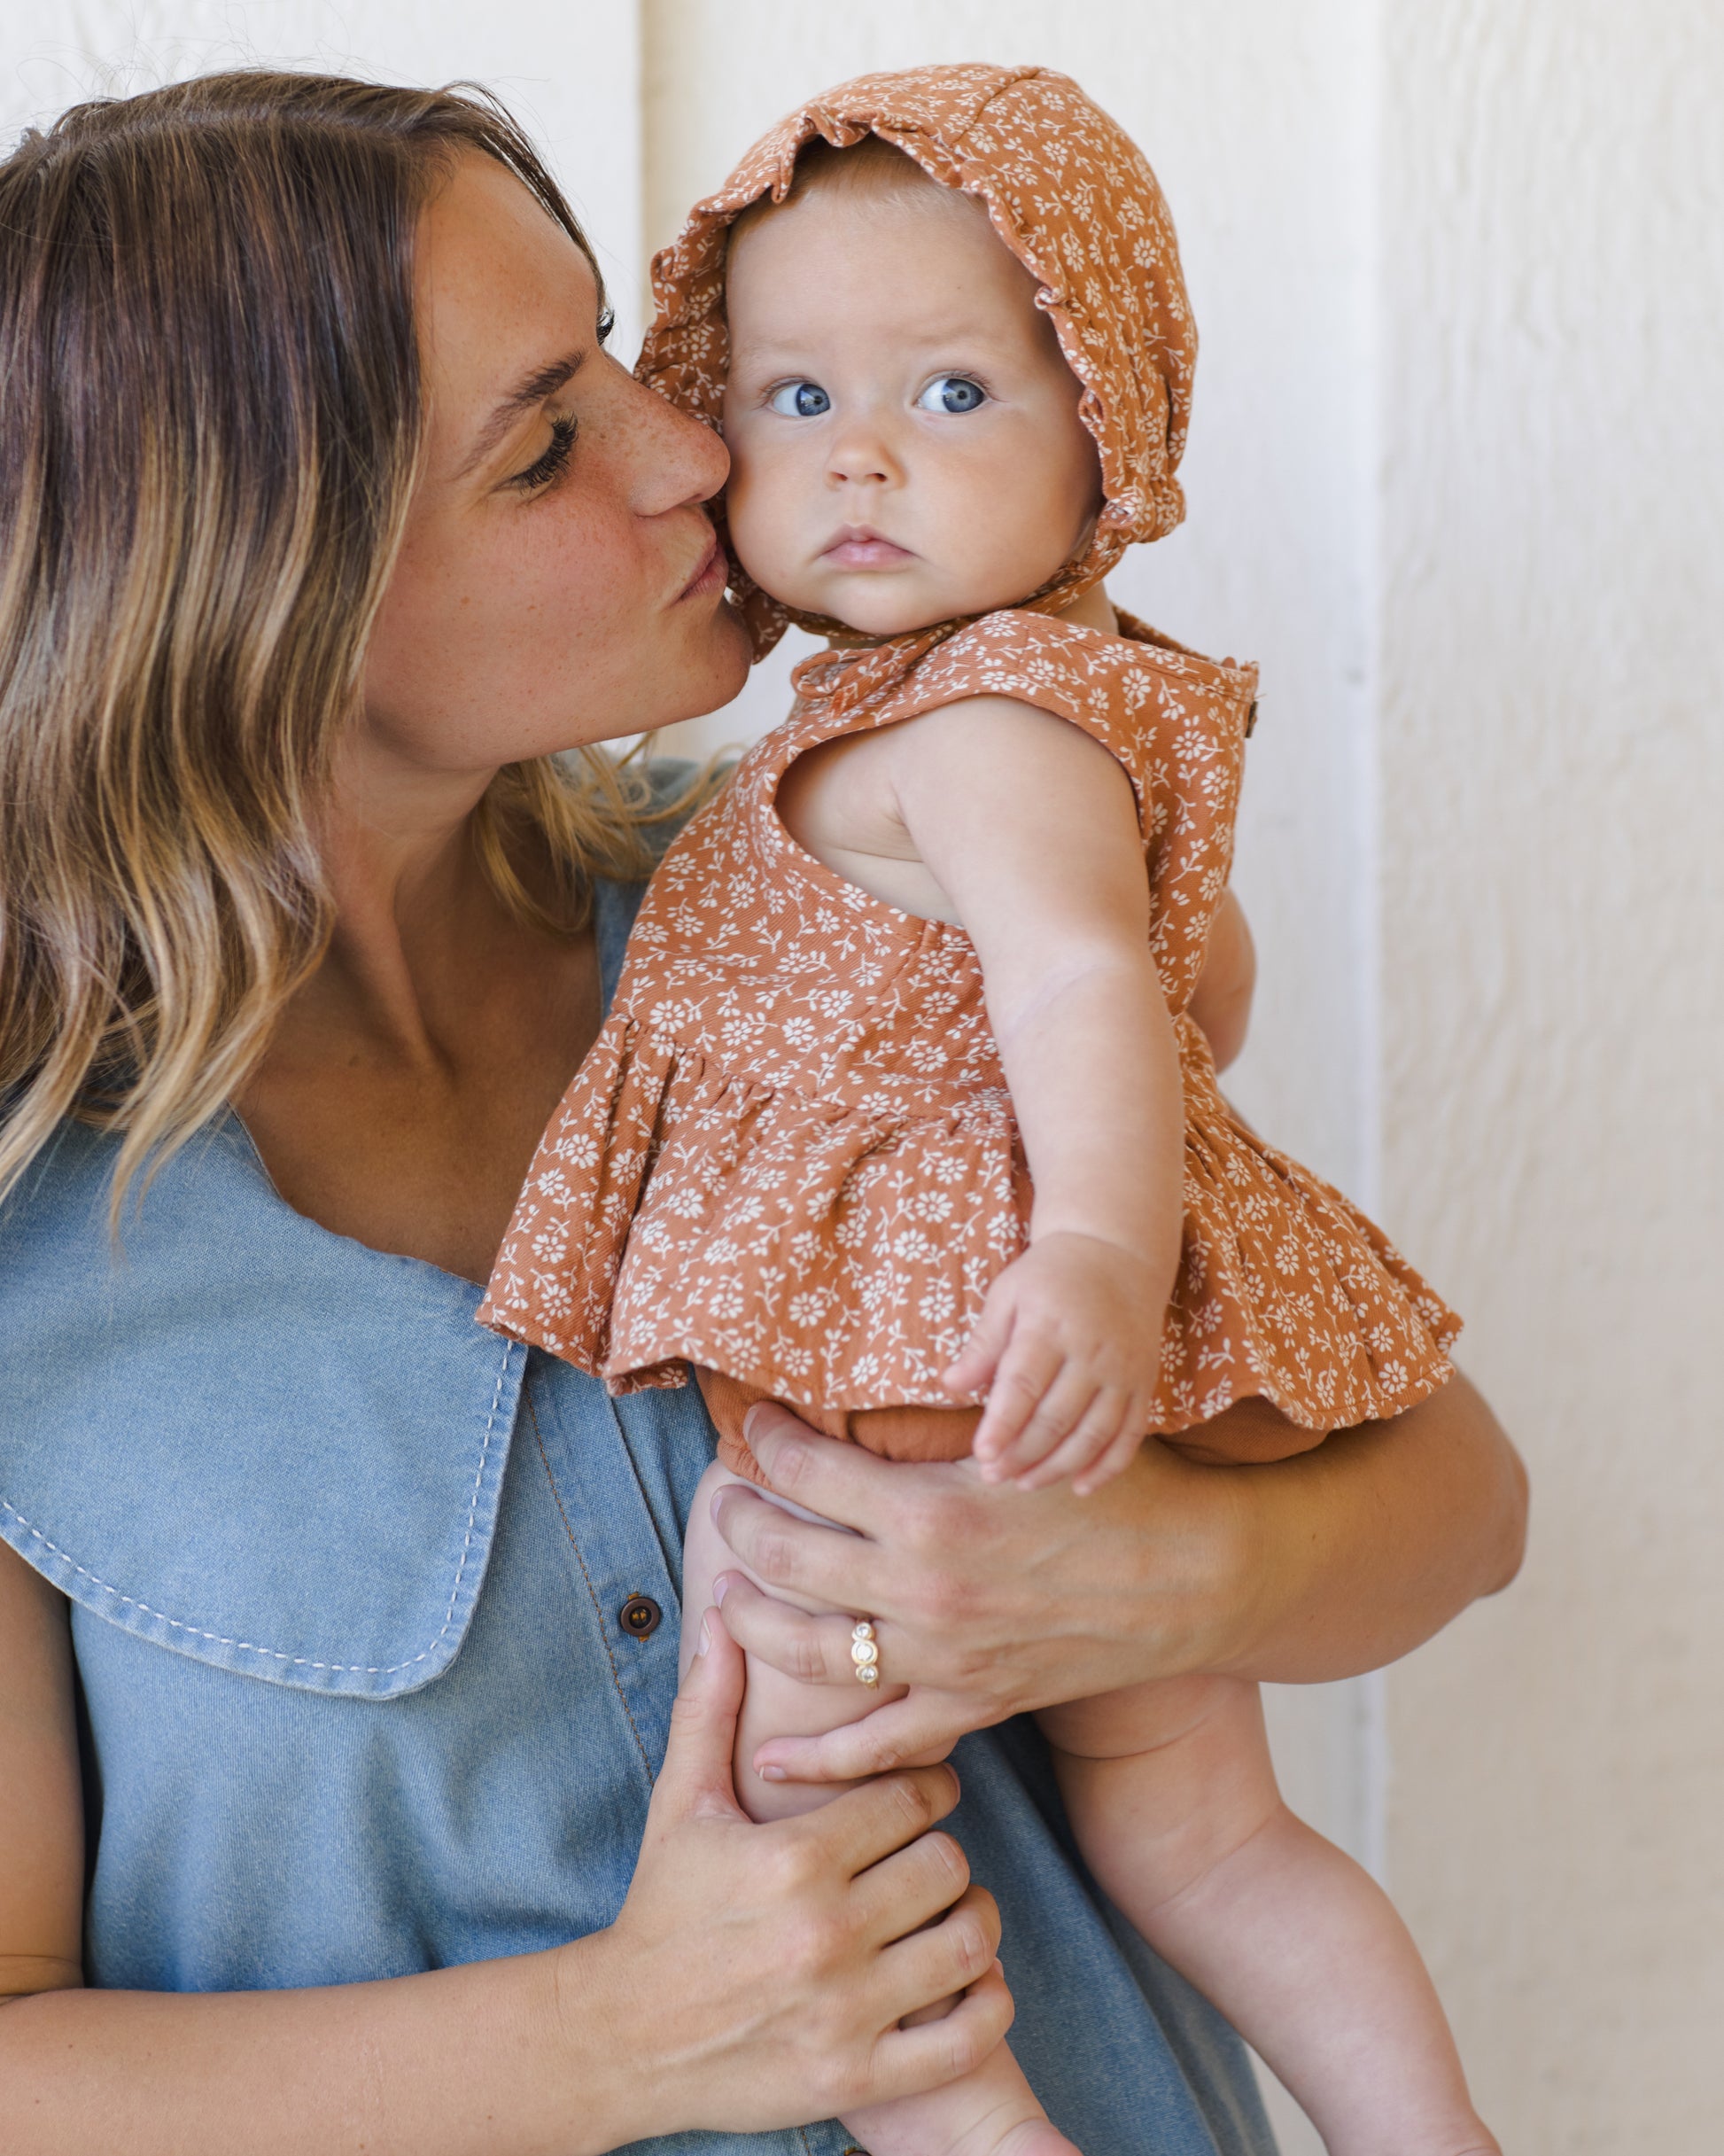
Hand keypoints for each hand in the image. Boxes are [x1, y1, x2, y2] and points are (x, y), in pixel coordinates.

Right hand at [585, 1606, 1013, 2137]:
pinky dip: (985, 2005)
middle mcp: (825, 1932)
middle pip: (947, 1864)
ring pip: (970, 1941)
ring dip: (969, 1922)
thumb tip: (723, 1612)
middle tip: (924, 1856)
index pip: (914, 1798)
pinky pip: (970, 2036)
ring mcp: (846, 2011)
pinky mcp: (858, 2077)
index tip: (918, 1796)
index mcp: (793, 1858)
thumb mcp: (681, 1802)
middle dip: (941, 1853)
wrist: (621, 2039)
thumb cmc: (661, 1909)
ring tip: (943, 1913)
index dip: (925, 1788)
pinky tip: (963, 1982)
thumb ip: (711, 1705)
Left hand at [710, 1403, 1238, 1786]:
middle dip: (741, 1524)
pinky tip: (768, 1757)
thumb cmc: (1113, 1489)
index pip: (809, 1470)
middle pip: (789, 1556)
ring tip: (723, 1597)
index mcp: (928, 1508)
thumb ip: (929, 1435)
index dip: (768, 1441)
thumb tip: (852, 1415)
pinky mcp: (971, 1703)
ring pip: (808, 1651)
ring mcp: (941, 1656)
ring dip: (750, 1622)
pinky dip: (818, 1760)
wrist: (1198, 1576)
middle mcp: (920, 1588)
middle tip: (722, 1503)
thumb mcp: (1015, 1442)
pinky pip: (877, 1743)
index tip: (752, 1426)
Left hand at [943, 1231, 1161, 1492]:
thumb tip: (949, 1385)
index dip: (1003, 1424)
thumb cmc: (1051, 1275)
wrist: (1118, 1252)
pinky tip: (1079, 1486)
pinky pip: (1129, 1435)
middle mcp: (1092, 1352)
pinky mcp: (1144, 1384)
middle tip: (992, 1475)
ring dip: (1057, 1467)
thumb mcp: (1008, 1294)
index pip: (1023, 1385)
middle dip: (1022, 1454)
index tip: (982, 1454)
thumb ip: (983, 1343)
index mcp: (1051, 1326)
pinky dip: (1107, 1467)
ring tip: (1024, 1484)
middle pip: (1056, 1418)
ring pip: (1092, 1435)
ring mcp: (1123, 1372)